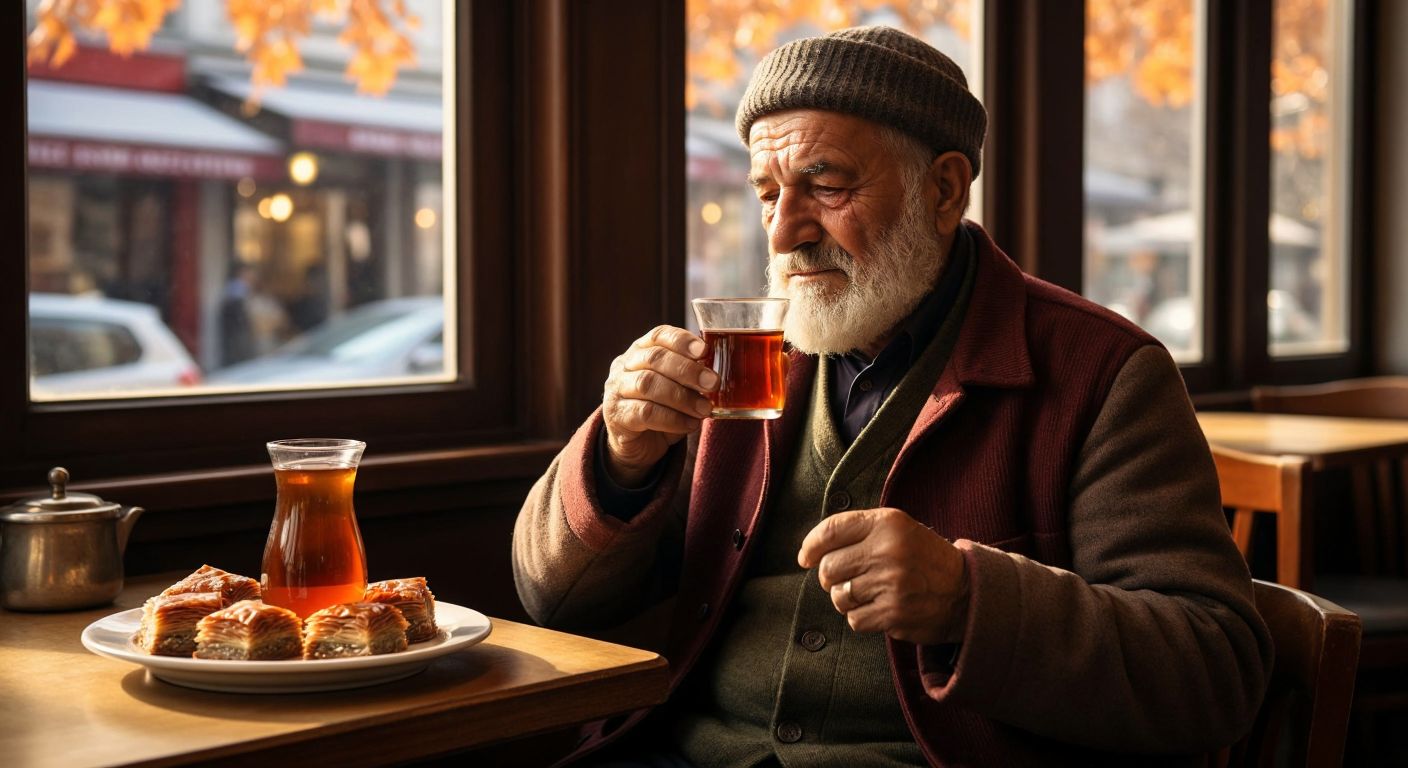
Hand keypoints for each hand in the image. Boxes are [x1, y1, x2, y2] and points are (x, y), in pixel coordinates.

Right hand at [602, 325, 718, 485]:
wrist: (638, 444)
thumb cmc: (663, 409)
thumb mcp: (678, 388)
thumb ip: (692, 377)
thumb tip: (717, 374)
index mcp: (642, 351)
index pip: (659, 335)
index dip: (681, 340)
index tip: (704, 350)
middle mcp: (625, 366)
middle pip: (654, 358)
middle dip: (687, 370)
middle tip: (712, 383)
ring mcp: (617, 390)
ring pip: (648, 384)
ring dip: (682, 397)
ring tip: (705, 409)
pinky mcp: (617, 416)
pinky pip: (645, 413)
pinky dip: (673, 419)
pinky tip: (690, 424)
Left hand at [797, 508, 969, 645]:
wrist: (966, 591)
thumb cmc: (922, 558)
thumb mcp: (898, 529)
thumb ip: (858, 531)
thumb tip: (808, 553)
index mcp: (888, 523)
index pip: (831, 530)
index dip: (811, 546)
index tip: (805, 558)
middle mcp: (889, 550)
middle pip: (829, 568)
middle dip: (831, 577)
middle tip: (847, 579)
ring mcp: (892, 583)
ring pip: (838, 596)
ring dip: (846, 599)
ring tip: (868, 594)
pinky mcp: (894, 613)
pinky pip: (854, 619)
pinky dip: (861, 617)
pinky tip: (879, 609)